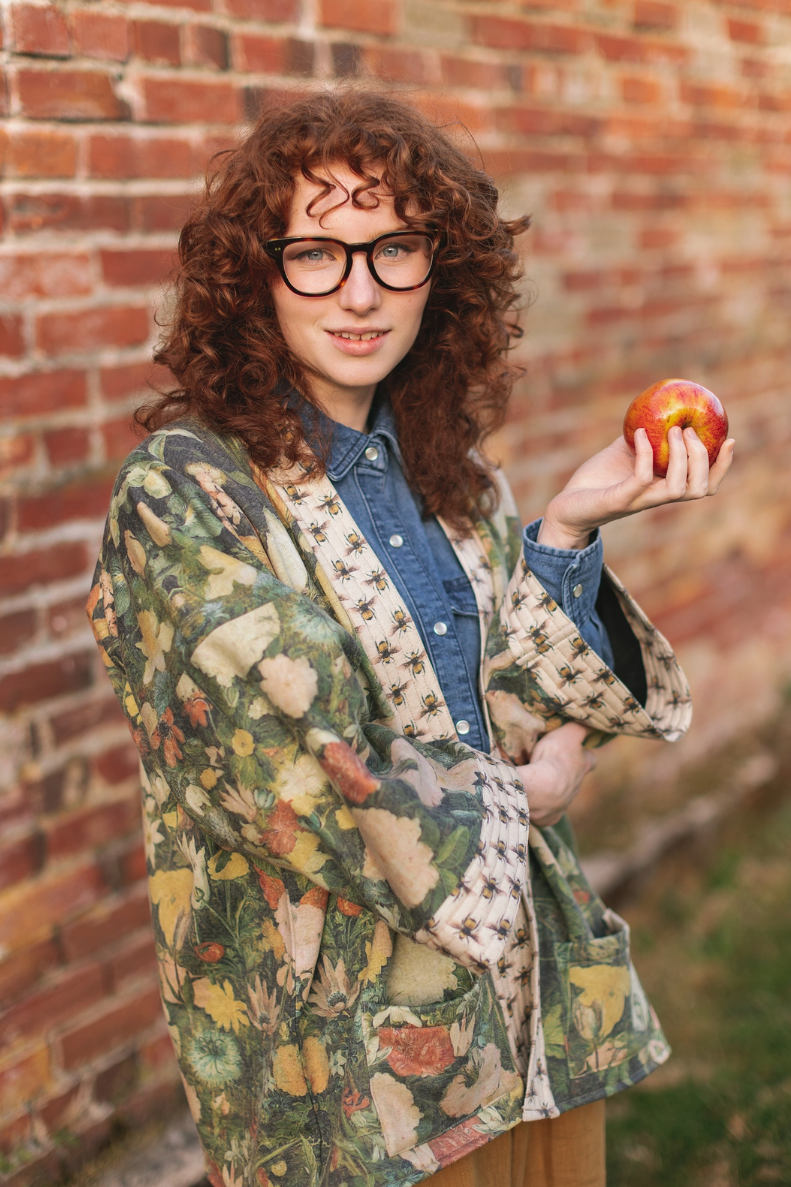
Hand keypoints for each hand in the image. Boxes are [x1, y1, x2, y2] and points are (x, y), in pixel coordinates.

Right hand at [516, 721, 595, 827]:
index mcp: (582, 766)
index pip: (590, 760)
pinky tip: (533, 803)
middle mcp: (575, 787)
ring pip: (561, 797)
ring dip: (552, 790)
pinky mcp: (550, 817)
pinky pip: (547, 813)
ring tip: (538, 784)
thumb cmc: (555, 758)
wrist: (539, 788)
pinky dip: (542, 808)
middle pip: (575, 780)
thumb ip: (580, 727)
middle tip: (553, 767)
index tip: (579, 751)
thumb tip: (592, 719)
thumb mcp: (569, 733)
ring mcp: (563, 804)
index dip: (586, 755)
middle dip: (566, 774)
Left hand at [537, 427, 734, 550]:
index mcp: (664, 488)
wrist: (567, 505)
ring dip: (681, 457)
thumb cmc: (597, 479)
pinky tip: (640, 433)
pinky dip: (645, 454)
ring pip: (678, 489)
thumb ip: (645, 435)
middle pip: (699, 488)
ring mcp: (639, 501)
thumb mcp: (625, 451)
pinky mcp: (619, 500)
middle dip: (703, 459)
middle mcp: (656, 498)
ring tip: (673, 430)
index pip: (705, 484)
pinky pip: (641, 479)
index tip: (730, 439)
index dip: (722, 466)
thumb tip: (661, 406)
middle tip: (689, 431)